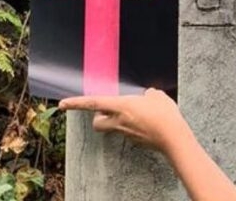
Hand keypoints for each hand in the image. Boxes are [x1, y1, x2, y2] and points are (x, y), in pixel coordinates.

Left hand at [58, 89, 189, 152]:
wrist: (173, 137)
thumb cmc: (164, 114)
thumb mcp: (157, 95)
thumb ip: (148, 93)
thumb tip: (147, 95)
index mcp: (122, 106)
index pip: (94, 103)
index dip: (77, 103)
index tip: (63, 103)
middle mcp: (120, 121)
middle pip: (96, 123)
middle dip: (97, 117)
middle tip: (106, 110)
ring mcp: (126, 133)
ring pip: (111, 127)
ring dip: (115, 120)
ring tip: (133, 113)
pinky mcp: (134, 140)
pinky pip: (126, 131)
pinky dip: (131, 125)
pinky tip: (146, 121)